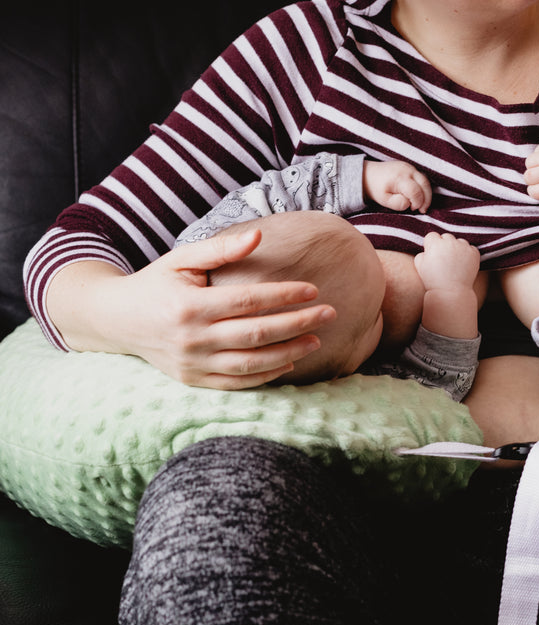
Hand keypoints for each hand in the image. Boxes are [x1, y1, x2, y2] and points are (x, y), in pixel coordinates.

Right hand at [55, 230, 336, 388]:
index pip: (247, 301)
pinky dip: (266, 374)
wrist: (116, 320)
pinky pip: (237, 382)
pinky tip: (290, 361)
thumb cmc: (156, 282)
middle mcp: (191, 338)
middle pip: (256, 334)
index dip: (283, 296)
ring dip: (289, 352)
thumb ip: (220, 249)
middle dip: (297, 324)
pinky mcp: (194, 380)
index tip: (313, 289)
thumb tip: (259, 236)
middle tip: (329, 313)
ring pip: (251, 363)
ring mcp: (192, 364)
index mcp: (189, 305)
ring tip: (316, 339)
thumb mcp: (182, 259)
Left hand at [363, 160, 432, 212]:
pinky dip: (423, 188)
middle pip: (425, 184)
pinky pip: (422, 178)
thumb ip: (397, 204)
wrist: (368, 174)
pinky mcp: (410, 167)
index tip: (412, 209)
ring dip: (427, 194)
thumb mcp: (384, 200)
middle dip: (426, 199)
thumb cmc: (376, 188)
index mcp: (400, 178)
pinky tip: (419, 197)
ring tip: (422, 205)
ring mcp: (410, 166)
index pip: (416, 192)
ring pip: (425, 180)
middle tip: (423, 210)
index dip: (417, 203)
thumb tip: (409, 203)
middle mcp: (407, 169)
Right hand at [414, 232, 481, 339]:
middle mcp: (450, 242)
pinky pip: (470, 248)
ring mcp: (463, 247)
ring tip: (454, 263)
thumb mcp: (419, 265)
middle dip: (444, 245)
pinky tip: (463, 264)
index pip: (432, 236)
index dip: (431, 245)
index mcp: (435, 243)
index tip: (433, 254)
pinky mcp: (474, 253)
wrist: (450, 292)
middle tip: (444, 259)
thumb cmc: (432, 280)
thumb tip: (428, 249)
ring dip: (457, 248)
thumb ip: (422, 253)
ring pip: (459, 241)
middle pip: (446, 237)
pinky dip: (468, 254)